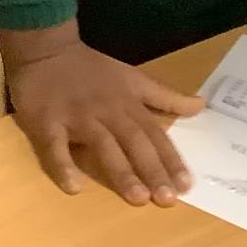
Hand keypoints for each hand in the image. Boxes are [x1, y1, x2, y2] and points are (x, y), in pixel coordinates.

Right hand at [2, 23, 201, 205]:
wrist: (45, 48)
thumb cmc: (90, 68)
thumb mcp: (132, 77)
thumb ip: (165, 96)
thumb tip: (201, 105)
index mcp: (127, 103)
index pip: (154, 134)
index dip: (170, 160)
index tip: (186, 186)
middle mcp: (106, 111)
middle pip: (133, 142)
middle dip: (151, 170)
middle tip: (166, 199)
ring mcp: (76, 116)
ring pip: (102, 144)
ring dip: (120, 171)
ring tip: (136, 197)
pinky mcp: (46, 121)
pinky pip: (54, 145)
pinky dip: (62, 165)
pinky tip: (73, 186)